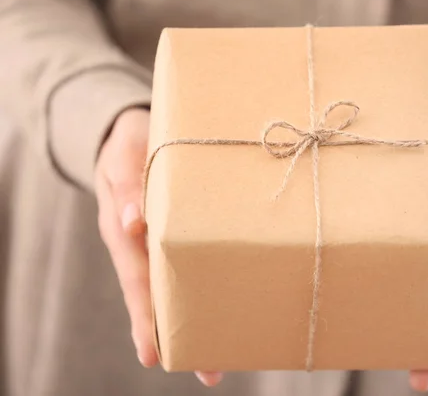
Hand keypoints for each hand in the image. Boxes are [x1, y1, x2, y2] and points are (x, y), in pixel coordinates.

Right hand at [94, 108, 221, 385]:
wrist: (134, 133)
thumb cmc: (130, 143)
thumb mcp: (124, 153)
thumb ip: (126, 182)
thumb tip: (133, 222)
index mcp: (123, 229)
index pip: (136, 279)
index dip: (145, 317)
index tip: (154, 354)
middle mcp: (142, 245)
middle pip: (159, 296)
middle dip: (178, 335)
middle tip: (206, 372)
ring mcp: (160, 243)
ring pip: (176, 287)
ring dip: (195, 321)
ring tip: (218, 361)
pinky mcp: (180, 235)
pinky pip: (191, 265)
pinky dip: (204, 290)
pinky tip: (226, 309)